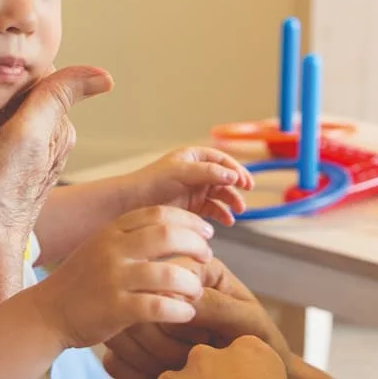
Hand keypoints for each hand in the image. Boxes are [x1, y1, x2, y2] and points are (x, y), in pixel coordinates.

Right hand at [0, 65, 113, 250]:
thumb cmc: (0, 192)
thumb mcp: (30, 133)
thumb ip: (58, 97)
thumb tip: (105, 75)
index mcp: (59, 131)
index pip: (46, 78)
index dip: (22, 68)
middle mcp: (47, 142)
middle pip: (29, 92)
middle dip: (10, 81)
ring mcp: (25, 156)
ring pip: (14, 108)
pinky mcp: (3, 167)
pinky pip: (0, 126)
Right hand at [30, 206, 213, 348]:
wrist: (47, 313)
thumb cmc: (82, 282)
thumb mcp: (102, 248)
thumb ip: (131, 238)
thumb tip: (174, 231)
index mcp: (111, 231)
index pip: (159, 213)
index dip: (189, 221)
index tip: (206, 232)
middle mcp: (112, 250)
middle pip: (167, 235)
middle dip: (196, 245)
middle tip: (207, 258)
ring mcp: (113, 279)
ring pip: (167, 273)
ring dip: (191, 283)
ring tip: (197, 291)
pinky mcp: (114, 309)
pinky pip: (158, 306)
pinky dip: (179, 310)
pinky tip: (186, 314)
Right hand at [103, 258, 291, 378]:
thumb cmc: (258, 343)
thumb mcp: (246, 321)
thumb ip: (216, 306)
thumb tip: (177, 300)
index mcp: (194, 268)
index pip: (163, 278)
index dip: (180, 314)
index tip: (205, 337)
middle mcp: (163, 285)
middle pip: (137, 308)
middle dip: (164, 343)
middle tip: (194, 359)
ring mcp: (141, 315)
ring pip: (122, 334)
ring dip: (150, 360)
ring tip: (180, 370)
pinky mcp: (130, 343)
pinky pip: (113, 359)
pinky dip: (135, 375)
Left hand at [121, 147, 252, 223]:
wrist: (132, 203)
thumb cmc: (152, 181)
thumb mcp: (181, 172)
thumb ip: (207, 172)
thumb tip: (233, 174)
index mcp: (193, 158)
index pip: (221, 161)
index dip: (235, 169)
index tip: (245, 182)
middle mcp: (196, 173)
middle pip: (225, 178)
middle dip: (236, 187)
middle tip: (244, 196)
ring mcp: (195, 190)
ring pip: (221, 195)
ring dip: (231, 201)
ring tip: (237, 211)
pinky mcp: (192, 207)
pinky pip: (213, 209)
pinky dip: (222, 214)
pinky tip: (226, 221)